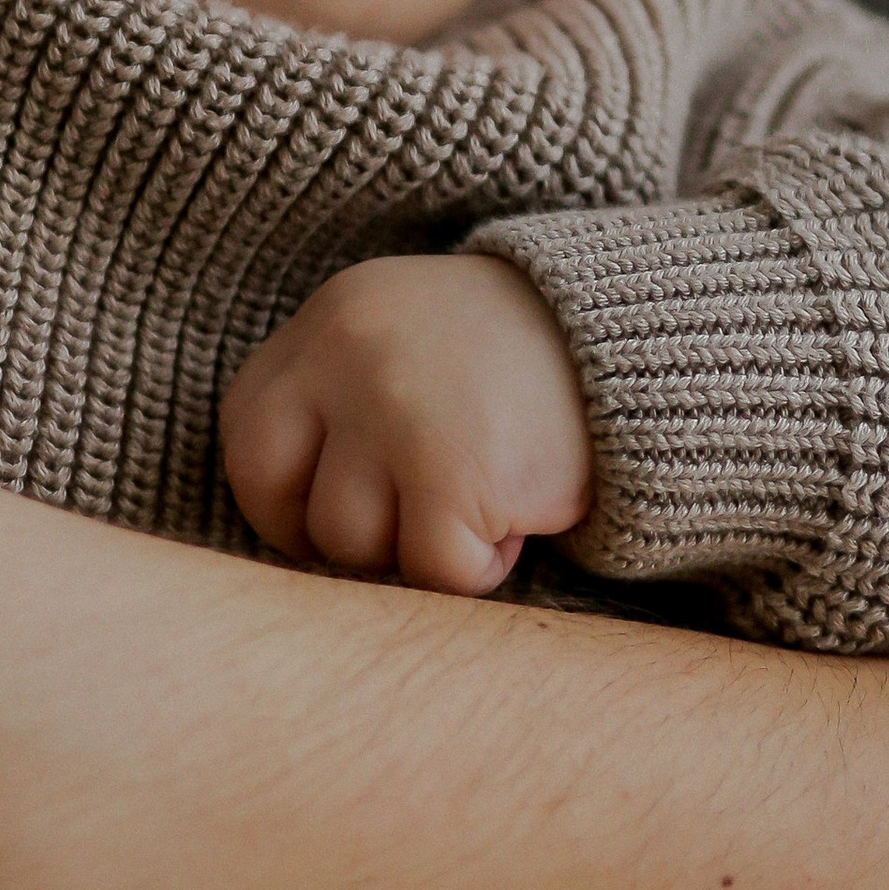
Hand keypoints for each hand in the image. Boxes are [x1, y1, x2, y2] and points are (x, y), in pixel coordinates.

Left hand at [220, 251, 592, 594]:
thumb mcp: (404, 347)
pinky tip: (518, 509)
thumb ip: (338, 407)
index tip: (334, 517)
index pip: (246, 436)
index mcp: (331, 319)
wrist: (641, 337)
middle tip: (411, 520)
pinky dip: (480, 562)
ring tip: (480, 493)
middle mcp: (349, 352)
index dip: (284, 499)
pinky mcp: (456, 469)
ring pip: (355, 545)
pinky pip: (435, 569)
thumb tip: (282, 534)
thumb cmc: (511, 365)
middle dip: (341, 538)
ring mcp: (396, 408)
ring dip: (420, 546)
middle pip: (284, 501)